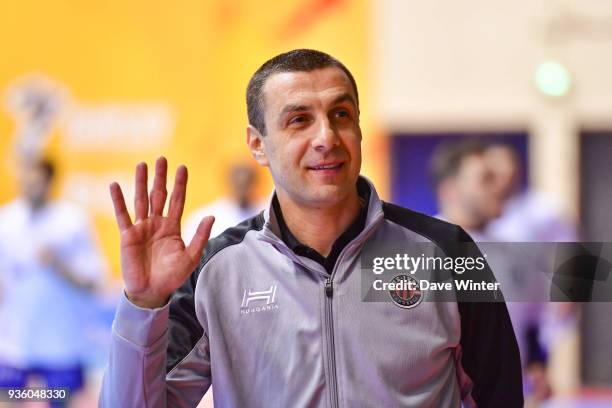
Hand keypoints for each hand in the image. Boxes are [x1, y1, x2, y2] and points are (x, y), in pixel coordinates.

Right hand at [109, 157, 213, 308]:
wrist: (152, 291)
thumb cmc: (172, 276)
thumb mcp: (191, 257)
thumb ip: (200, 236)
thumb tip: (211, 216)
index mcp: (172, 227)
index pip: (177, 200)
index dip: (180, 185)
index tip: (182, 168)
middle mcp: (157, 223)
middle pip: (159, 195)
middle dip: (161, 177)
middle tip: (163, 158)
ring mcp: (141, 228)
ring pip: (141, 200)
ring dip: (141, 182)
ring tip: (142, 165)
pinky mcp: (127, 235)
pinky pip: (122, 215)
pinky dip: (118, 200)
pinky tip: (115, 185)